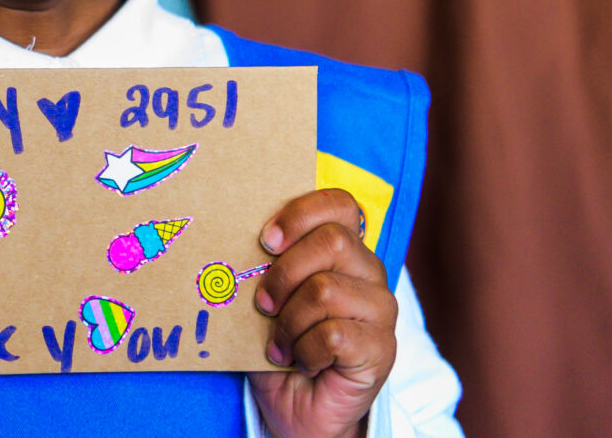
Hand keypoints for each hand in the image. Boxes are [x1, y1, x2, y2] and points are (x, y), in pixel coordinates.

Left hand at [247, 189, 396, 437]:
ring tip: (280, 344)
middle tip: (263, 305)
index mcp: (344, 252)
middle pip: (333, 241)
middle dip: (284, 273)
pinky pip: (334, 333)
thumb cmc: (280, 345)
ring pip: (326, 289)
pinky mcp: (381, 349)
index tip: (266, 240)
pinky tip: (302, 361)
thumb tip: (230, 235)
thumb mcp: (266, 298)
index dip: (301, 214)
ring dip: (289, 322)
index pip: (340, 204)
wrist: (297, 408)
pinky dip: (304, 350)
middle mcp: (369, 274)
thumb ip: (263, 265)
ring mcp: (380, 311)